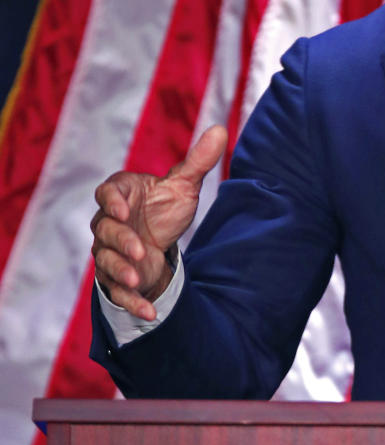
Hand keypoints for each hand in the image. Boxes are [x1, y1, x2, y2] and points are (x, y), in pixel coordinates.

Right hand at [90, 126, 226, 320]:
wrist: (159, 240)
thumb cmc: (163, 208)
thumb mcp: (183, 186)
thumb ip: (198, 161)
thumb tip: (221, 130)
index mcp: (120, 195)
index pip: (106, 193)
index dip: (112, 201)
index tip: (124, 210)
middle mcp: (108, 223)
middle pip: (104, 230)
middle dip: (121, 242)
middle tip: (141, 251)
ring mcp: (109, 252)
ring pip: (106, 261)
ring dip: (121, 272)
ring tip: (139, 280)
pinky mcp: (116, 277)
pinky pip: (117, 292)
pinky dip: (132, 303)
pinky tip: (149, 313)